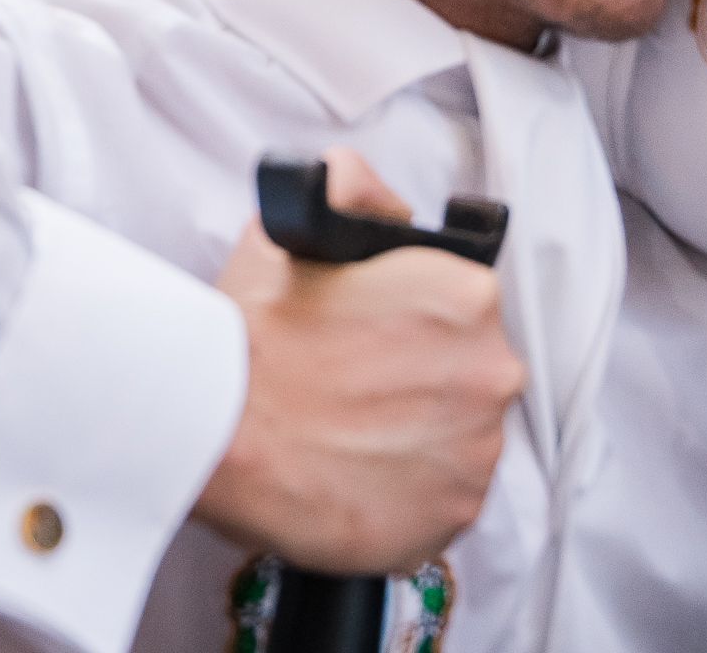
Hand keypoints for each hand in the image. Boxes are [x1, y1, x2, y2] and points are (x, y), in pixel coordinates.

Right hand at [192, 148, 521, 574]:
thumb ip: (351, 189)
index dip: (414, 320)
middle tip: (351, 384)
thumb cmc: (252, 336)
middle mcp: (491, 373)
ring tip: (347, 433)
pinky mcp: (451, 517)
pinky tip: (353, 474)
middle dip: (422, 377)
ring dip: (416, 436)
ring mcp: (475, 453)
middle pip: (468, 373)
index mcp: (465, 298)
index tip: (374, 337)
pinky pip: (440, 500)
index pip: (464, 306)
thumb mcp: (288, 230)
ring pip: (459, 439)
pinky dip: (405, 492)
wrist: (215, 430)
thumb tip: (376, 190)